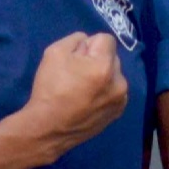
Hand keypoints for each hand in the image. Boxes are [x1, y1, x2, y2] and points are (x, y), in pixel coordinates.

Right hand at [18, 33, 128, 162]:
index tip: (76, 58)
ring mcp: (120, 100)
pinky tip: (88, 101)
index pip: (106, 39)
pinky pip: (114, 92)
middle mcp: (119, 83)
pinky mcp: (117, 113)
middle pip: (111, 57)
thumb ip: (76, 40)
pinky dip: (104, 92)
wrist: (47, 128)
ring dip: (102, 77)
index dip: (89, 45)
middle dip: (97, 60)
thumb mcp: (55, 52)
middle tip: (77, 74)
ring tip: (82, 90)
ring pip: (114, 76)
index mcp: (104, 66)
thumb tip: (87, 43)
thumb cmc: (49, 89)